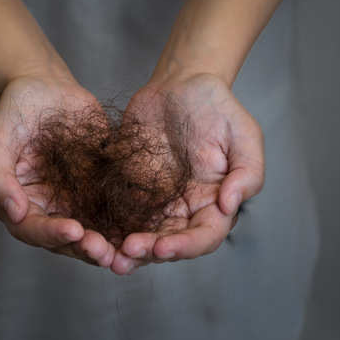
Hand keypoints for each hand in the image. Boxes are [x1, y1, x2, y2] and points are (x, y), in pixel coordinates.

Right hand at [0, 73, 116, 267]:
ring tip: (124, 249)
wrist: (48, 87)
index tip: (74, 231)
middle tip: (104, 251)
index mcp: (20, 203)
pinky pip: (114, 211)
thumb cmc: (16, 111)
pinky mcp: (101, 189)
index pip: (32, 229)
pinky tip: (143, 228)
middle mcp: (48, 209)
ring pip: (92, 232)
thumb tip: (12, 213)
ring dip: (108, 244)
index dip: (51, 234)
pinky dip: (127, 224)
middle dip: (84, 248)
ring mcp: (76, 201)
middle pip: (65, 240)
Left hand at [111, 72, 264, 274]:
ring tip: (108, 254)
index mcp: (214, 202)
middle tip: (128, 250)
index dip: (186, 246)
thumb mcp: (244, 135)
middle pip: (169, 243)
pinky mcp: (129, 188)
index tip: (163, 245)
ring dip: (127, 249)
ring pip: (142, 234)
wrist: (180, 84)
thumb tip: (229, 206)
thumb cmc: (217, 108)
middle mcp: (185, 208)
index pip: (204, 235)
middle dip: (150, 251)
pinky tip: (92, 232)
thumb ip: (247, 173)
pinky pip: (118, 213)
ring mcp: (155, 200)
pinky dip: (107, 227)